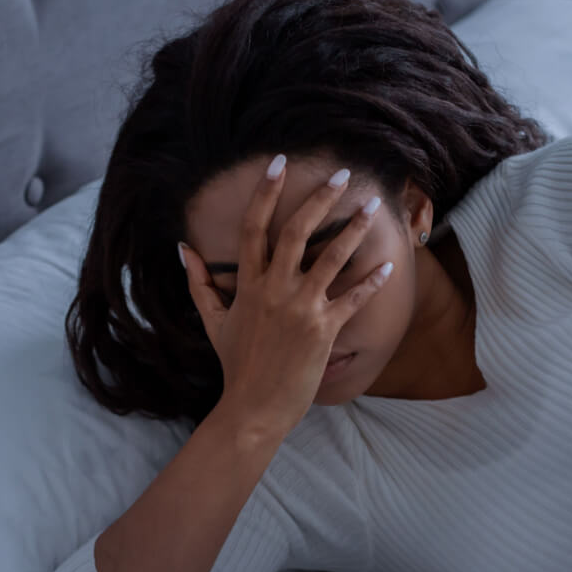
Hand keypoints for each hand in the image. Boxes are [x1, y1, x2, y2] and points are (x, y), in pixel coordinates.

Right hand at [181, 154, 393, 436]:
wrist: (253, 408)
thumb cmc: (235, 365)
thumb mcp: (212, 321)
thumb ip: (199, 283)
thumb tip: (183, 249)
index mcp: (248, 285)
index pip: (255, 228)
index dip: (266, 192)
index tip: (279, 163)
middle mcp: (274, 290)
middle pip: (297, 231)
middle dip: (320, 198)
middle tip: (342, 173)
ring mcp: (301, 309)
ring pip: (331, 257)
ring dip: (354, 229)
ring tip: (371, 206)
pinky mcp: (324, 330)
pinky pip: (353, 299)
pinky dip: (371, 282)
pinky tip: (388, 266)